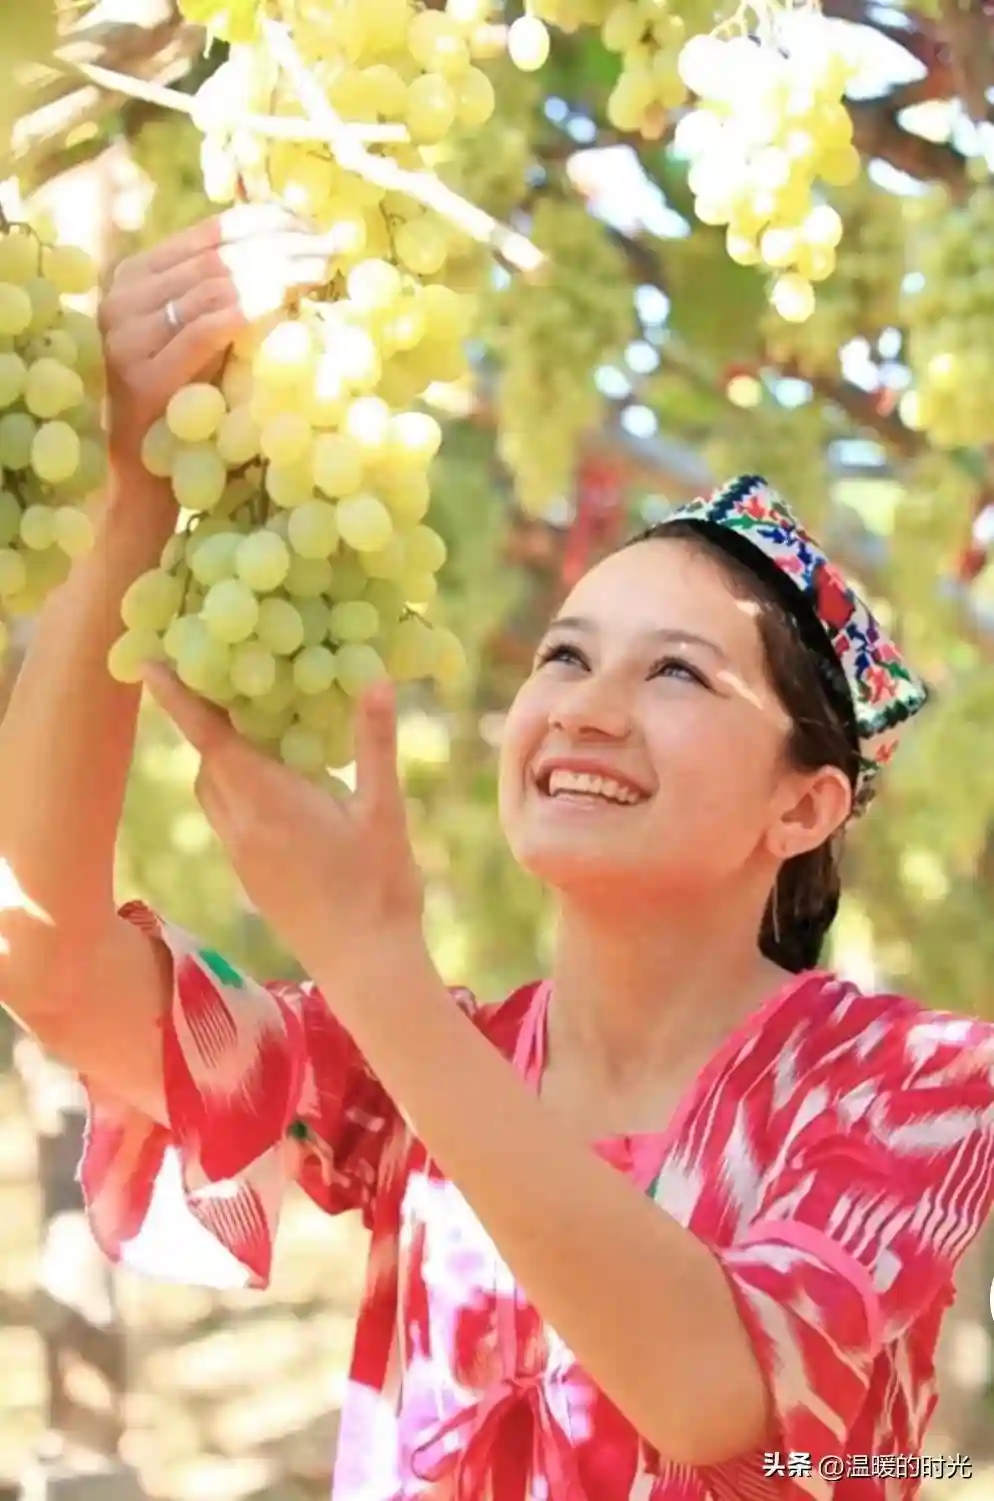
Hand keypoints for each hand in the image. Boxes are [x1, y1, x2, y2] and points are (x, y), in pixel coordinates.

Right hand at [98, 205, 334, 464]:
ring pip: (213, 287)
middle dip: (280, 245)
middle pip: (216, 256)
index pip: (208, 233)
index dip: (265, 222)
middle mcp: (122, 297)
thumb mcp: (208, 338)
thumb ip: (230, 294)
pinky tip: (286, 298)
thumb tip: (300, 251)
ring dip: (275, 272)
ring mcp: (127, 336)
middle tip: (330, 247)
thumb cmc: (189, 405)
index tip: (314, 226)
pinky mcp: (142, 376)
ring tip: (321, 270)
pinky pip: (205, 330)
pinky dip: (249, 308)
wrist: (148, 478)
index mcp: (136, 276)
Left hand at [140, 664, 425, 983]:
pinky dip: (238, 786)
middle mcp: (241, 826)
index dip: (180, 698)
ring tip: (255, 724)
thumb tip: (374, 679)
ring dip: (223, 754)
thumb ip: (375, 742)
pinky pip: (229, 816)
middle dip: (208, 718)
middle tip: (222, 676)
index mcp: (267, 801)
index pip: (210, 737)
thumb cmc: (380, 887)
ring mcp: (242, 855)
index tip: (151, 664)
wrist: (365, 967)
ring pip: (215, 790)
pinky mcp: (251, 876)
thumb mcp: (384, 810)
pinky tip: (282, 784)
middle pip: (208, 759)